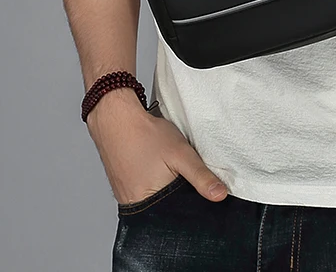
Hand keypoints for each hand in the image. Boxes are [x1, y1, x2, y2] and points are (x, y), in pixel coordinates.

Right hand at [86, 87, 228, 204]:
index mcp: (151, 205)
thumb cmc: (145, 135)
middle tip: (178, 174)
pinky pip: (143, 193)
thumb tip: (220, 195)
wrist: (115, 119)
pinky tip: (155, 168)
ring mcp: (127, 198)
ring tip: (165, 169)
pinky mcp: (122, 188)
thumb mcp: (181, 154)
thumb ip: (201, 176)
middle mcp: (136, 206)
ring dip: (165, 189)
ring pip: (155, 201)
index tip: (198, 192)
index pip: (179, 216)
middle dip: (178, 196)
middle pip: (167, 210)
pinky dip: (153, 183)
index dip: (192, 205)